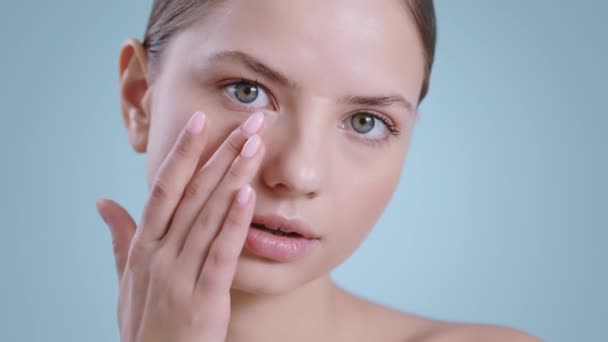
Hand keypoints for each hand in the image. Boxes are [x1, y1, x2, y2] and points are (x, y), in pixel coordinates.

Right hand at [96, 111, 265, 341]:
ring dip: (233, 177)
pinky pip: (221, 256)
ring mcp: (180, 276)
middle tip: (251, 120)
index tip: (202, 120)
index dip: (183, 152)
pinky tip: (248, 196)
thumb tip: (103, 202)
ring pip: (209, 216)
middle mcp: (160, 254)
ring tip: (255, 144)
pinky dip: (234, 224)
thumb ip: (120, 237)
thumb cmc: (145, 322)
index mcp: (144, 246)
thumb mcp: (125, 279)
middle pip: (194, 193)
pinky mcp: (203, 300)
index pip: (164, 188)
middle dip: (223, 153)